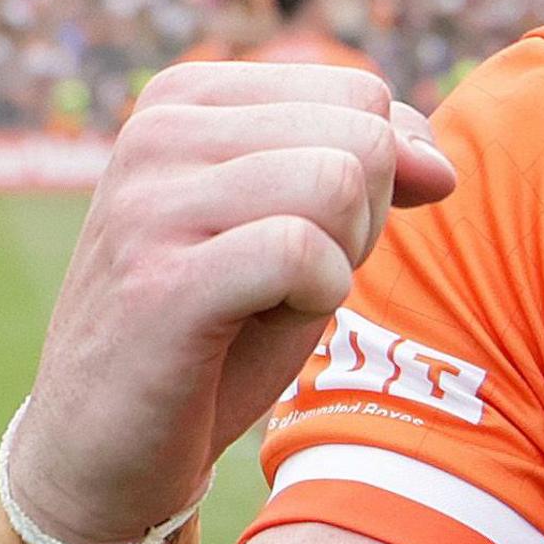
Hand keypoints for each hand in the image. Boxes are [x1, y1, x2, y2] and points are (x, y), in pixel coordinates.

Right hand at [6, 61, 457, 543]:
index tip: (295, 238)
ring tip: (262, 301)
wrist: (101, 446)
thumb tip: (442, 166)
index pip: (363, 97)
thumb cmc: (213, 331)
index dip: (370, 183)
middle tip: (282, 280)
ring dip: (336, 262)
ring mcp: (150, 202)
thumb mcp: (300, 226)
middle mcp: (159, 132)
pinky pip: (301, 252)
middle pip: (363, 136)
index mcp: (187, 98)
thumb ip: (367, 169)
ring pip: (339, 183)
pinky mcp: (159, 282)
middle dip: (362, 221)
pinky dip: (314, 299)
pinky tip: (253, 327)